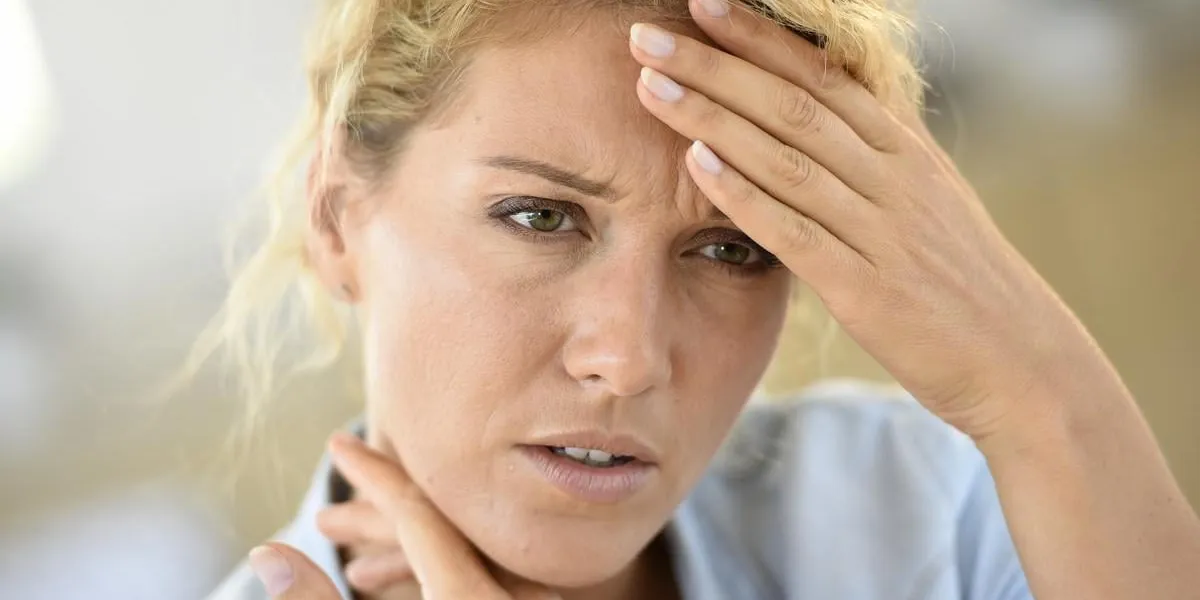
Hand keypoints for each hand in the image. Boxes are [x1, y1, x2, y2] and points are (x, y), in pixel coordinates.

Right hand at [249, 433, 560, 598]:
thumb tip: (266, 551)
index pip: (417, 514)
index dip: (374, 474)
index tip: (340, 439)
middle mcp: (510, 599)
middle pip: (444, 527)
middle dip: (382, 502)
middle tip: (343, 467)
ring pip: (467, 554)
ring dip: (409, 541)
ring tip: (356, 534)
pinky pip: (488, 578)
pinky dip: (443, 569)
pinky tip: (416, 566)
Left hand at [628, 0, 1106, 441]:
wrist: (1023, 362)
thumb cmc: (963, 285)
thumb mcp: (929, 205)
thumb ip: (875, 164)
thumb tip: (821, 126)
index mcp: (907, 152)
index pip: (821, 77)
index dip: (759, 38)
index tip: (704, 4)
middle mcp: (896, 179)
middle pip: (793, 105)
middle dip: (715, 66)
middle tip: (647, 36)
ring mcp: (884, 232)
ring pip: (787, 158)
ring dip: (713, 118)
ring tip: (652, 86)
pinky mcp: (869, 290)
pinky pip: (798, 232)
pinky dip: (746, 195)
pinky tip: (697, 165)